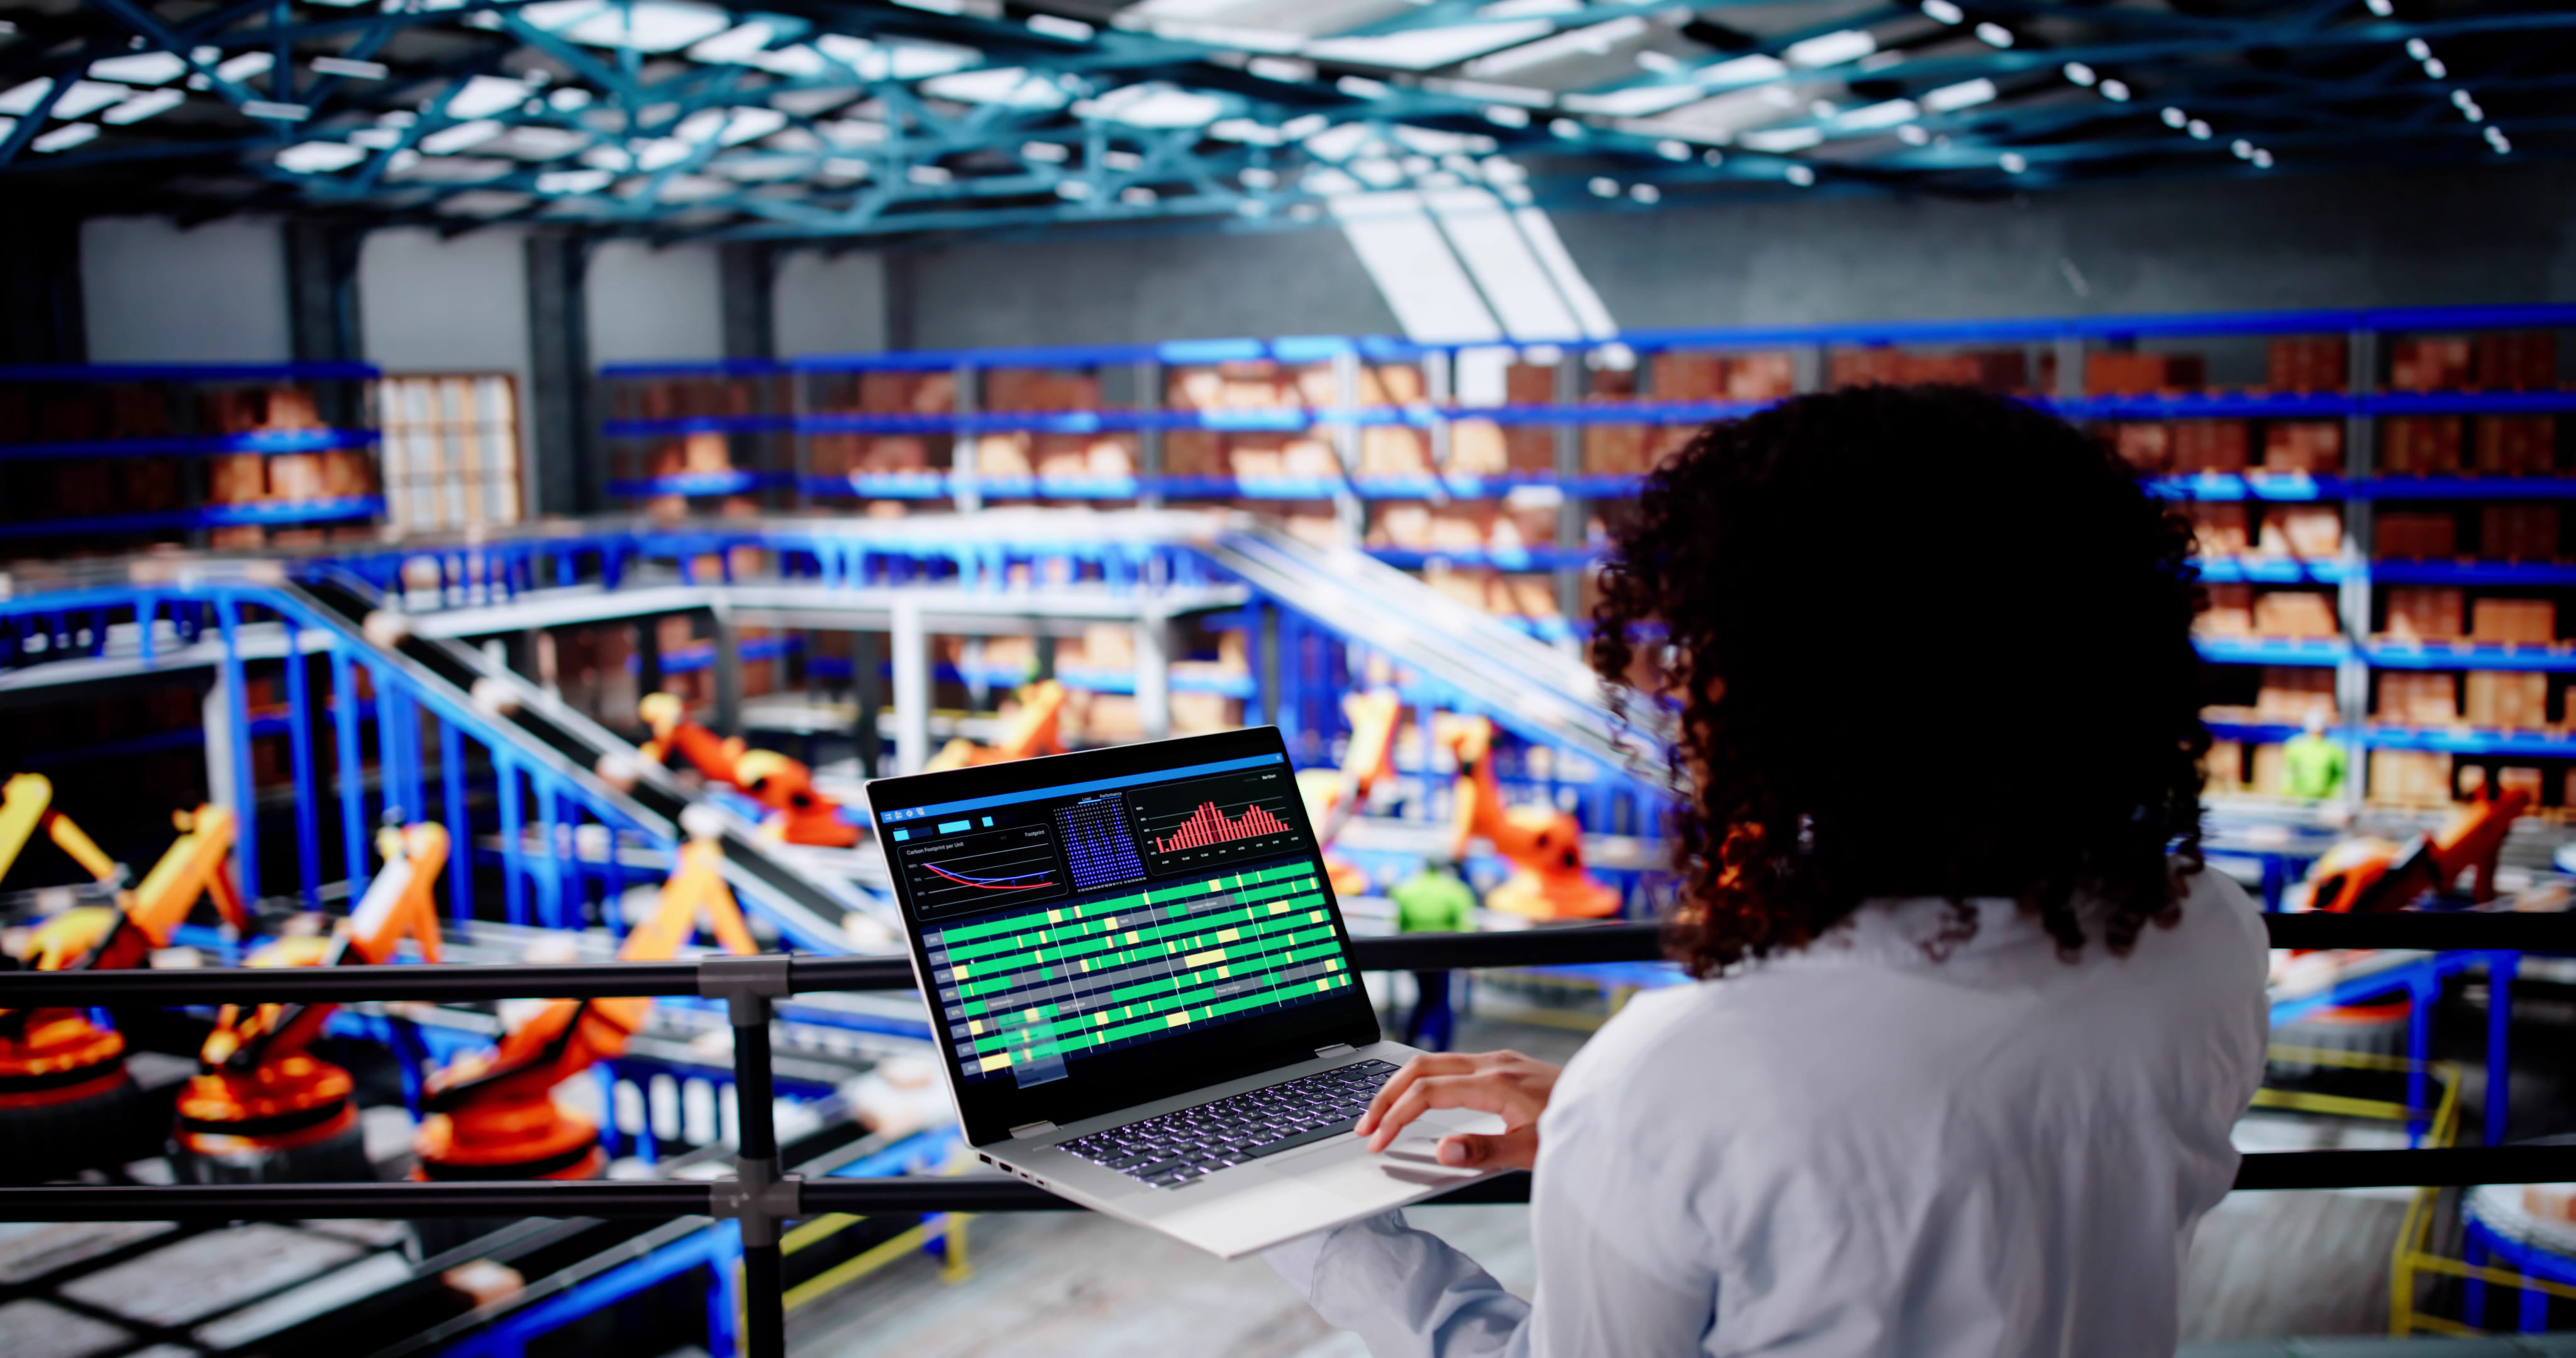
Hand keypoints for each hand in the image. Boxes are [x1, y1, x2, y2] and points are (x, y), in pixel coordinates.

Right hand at [1356, 1050, 1561, 1170]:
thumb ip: (1484, 1150)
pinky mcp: (1506, 1066)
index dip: (1396, 1116)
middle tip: (1365, 1125)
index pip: (1428, 1092)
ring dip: (1403, 1085)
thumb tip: (1440, 1151)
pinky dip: (1424, 1080)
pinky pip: (1451, 1065)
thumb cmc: (1577, 1130)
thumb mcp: (1533, 1150)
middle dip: (1387, 1095)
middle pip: (1421, 1067)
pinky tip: (1420, 1098)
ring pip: (1435, 1062)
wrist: (1615, 1108)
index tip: (1377, 1142)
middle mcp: (1494, 1064)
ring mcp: (1500, 1061)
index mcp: (1496, 1082)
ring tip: (1382, 1113)